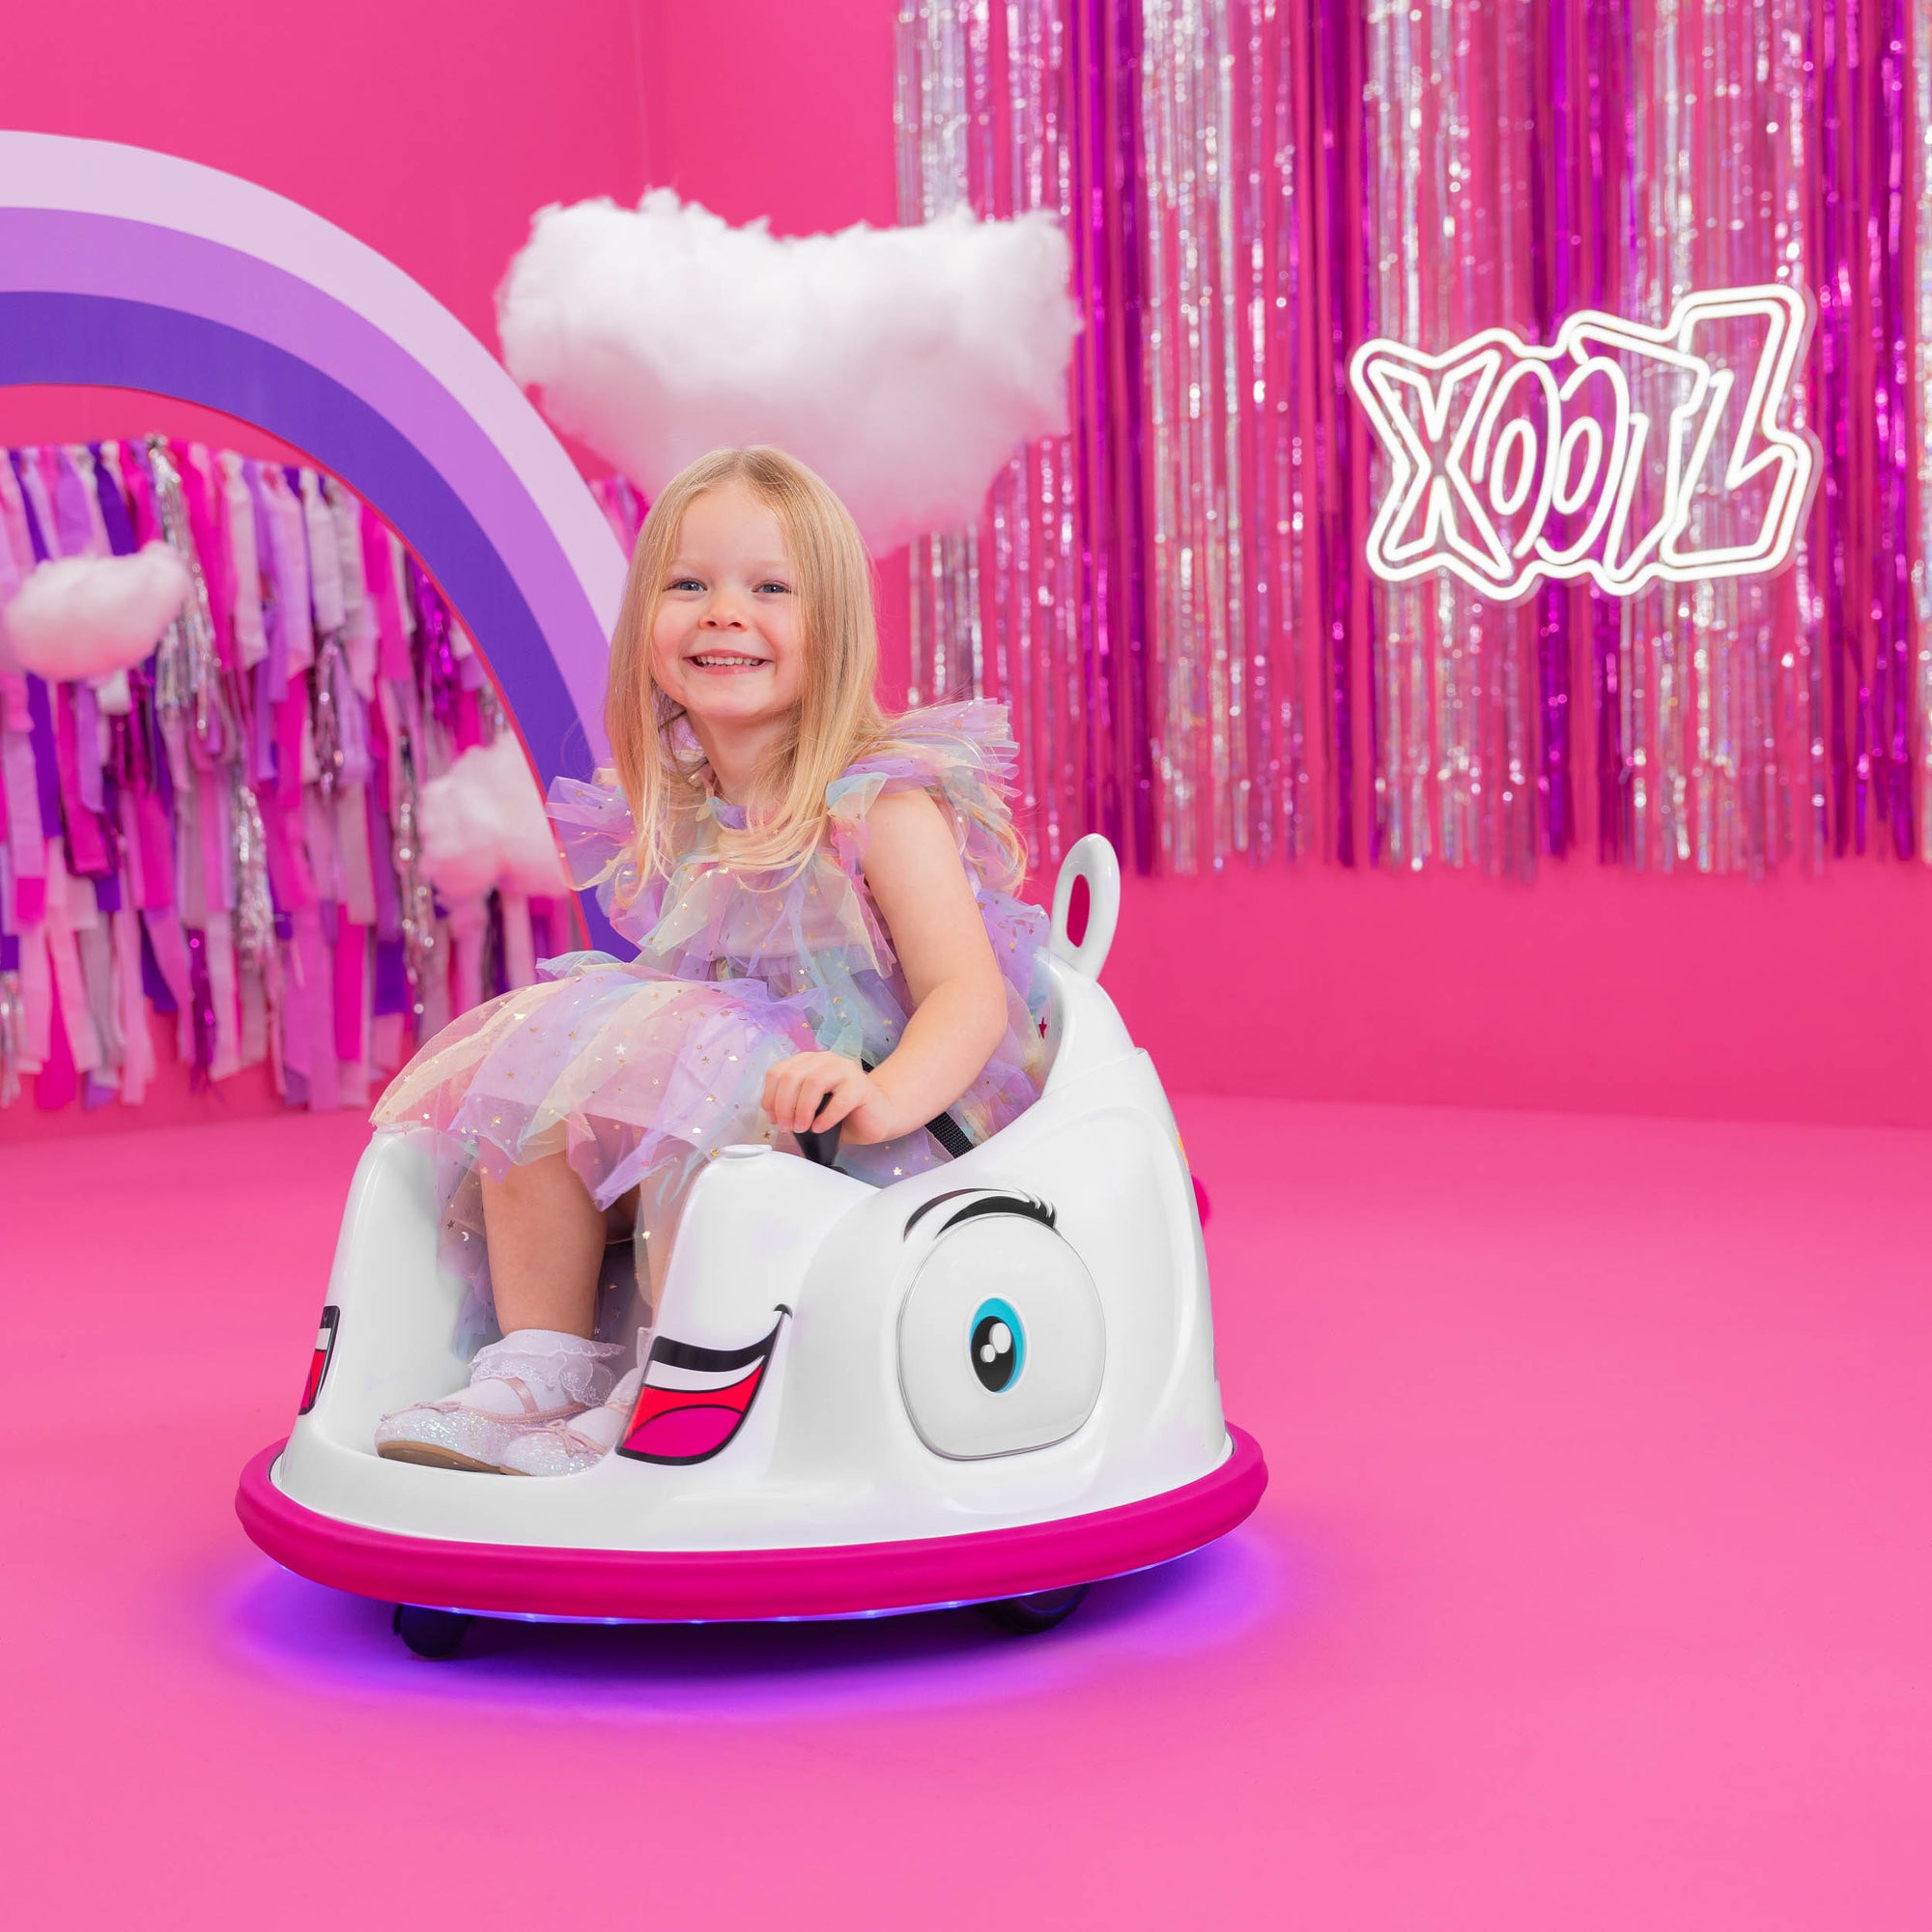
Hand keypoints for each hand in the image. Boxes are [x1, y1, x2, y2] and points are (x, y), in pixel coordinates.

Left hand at [761, 1052, 905, 1145]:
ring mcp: (845, 1070)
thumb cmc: (842, 1113)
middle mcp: (825, 1061)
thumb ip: (792, 1105)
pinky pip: (839, 1099)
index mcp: (809, 1062)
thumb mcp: (810, 1108)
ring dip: (802, 1110)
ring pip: (813, 1083)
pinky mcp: (862, 1086)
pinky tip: (820, 1128)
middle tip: (786, 1127)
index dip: (770, 1096)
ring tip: (801, 1128)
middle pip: (792, 1077)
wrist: (876, 1117)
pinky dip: (826, 1117)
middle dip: (784, 1106)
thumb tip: (776, 1117)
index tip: (773, 1117)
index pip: (778, 1072)